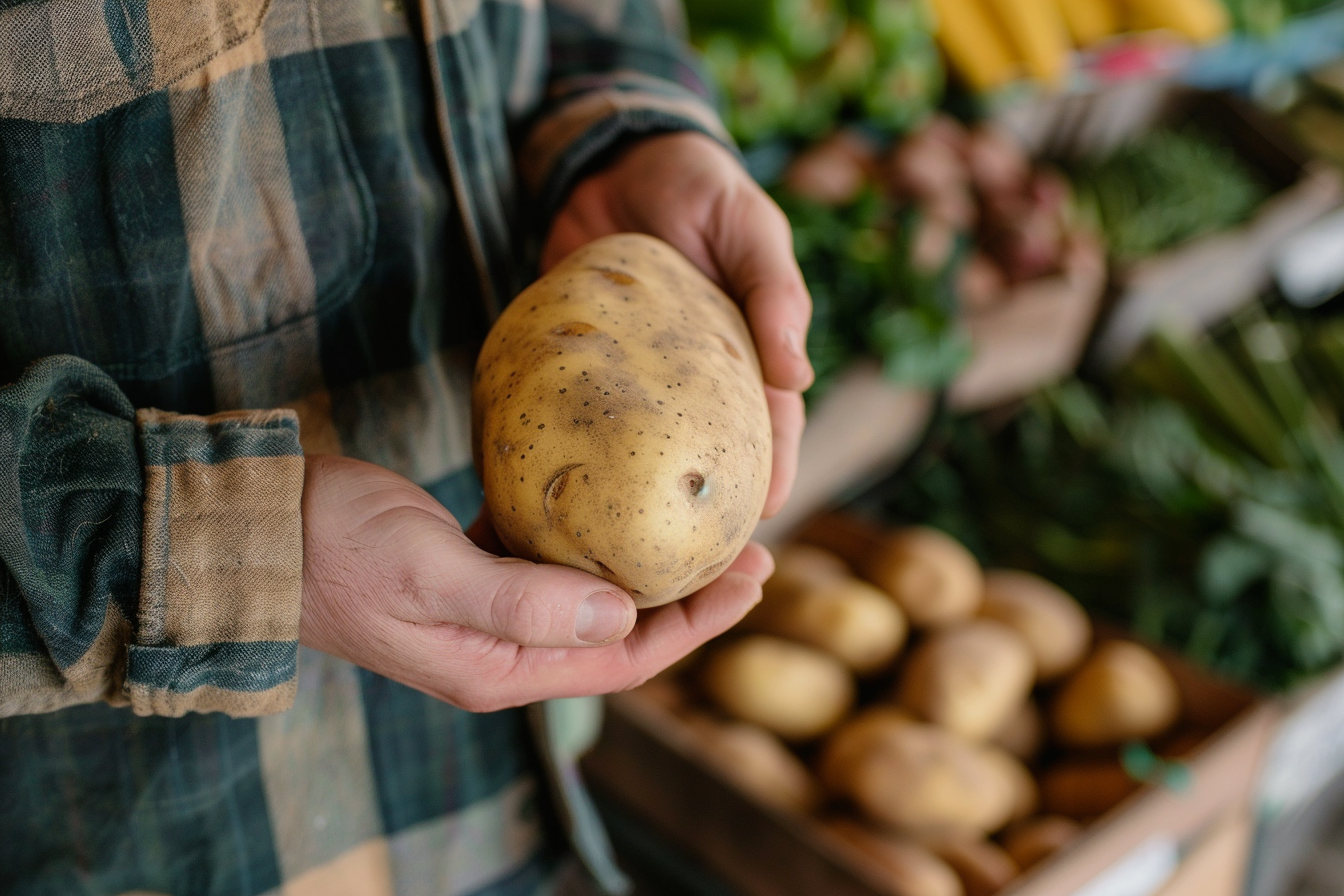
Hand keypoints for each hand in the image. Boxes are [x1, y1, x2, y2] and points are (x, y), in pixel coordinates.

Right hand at [298, 455, 770, 711]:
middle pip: (623, 635)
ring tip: (702, 531)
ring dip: (649, 573)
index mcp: (502, 666)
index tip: (753, 573)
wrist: (257, 533)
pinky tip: (620, 512)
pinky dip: (597, 547)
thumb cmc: (333, 546)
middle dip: (691, 600)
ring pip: (595, 603)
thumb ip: (522, 598)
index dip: (697, 622)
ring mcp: (488, 618)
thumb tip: (620, 612)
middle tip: (751, 549)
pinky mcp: (473, 579)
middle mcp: (504, 653)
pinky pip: (555, 571)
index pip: (626, 656)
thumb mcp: (429, 569)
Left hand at [543, 131, 812, 517]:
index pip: (768, 431)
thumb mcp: (748, 225)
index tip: (759, 523)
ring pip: (634, 456)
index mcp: (744, 358)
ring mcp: (631, 383)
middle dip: (698, 513)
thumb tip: (799, 373)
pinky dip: (563, 453)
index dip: (768, 478)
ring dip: (626, 503)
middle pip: (699, 460)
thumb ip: (773, 289)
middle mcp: (689, 384)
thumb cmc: (695, 185)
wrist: (610, 159)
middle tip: (685, 560)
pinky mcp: (579, 371)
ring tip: (609, 551)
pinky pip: (573, 419)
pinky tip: (546, 493)